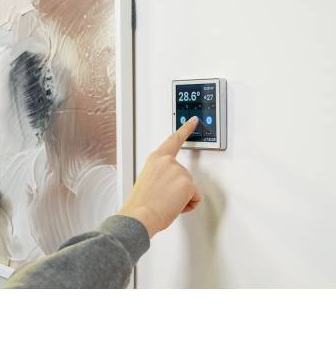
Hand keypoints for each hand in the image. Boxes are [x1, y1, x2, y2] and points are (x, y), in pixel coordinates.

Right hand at [117, 116, 201, 237]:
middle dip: (178, 189)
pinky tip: (174, 206)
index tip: (193, 121)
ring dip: (182, 198)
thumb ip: (162, 176)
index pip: (173, 140)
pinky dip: (188, 205)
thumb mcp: (148, 182)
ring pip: (190, 187)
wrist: (139, 216)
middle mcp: (168, 161)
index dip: (185, 129)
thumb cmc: (140, 205)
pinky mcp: (187, 183)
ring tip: (165, 203)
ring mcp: (178, 171)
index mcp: (155, 159)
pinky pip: (196, 197)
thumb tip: (170, 186)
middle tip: (163, 198)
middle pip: (185, 175)